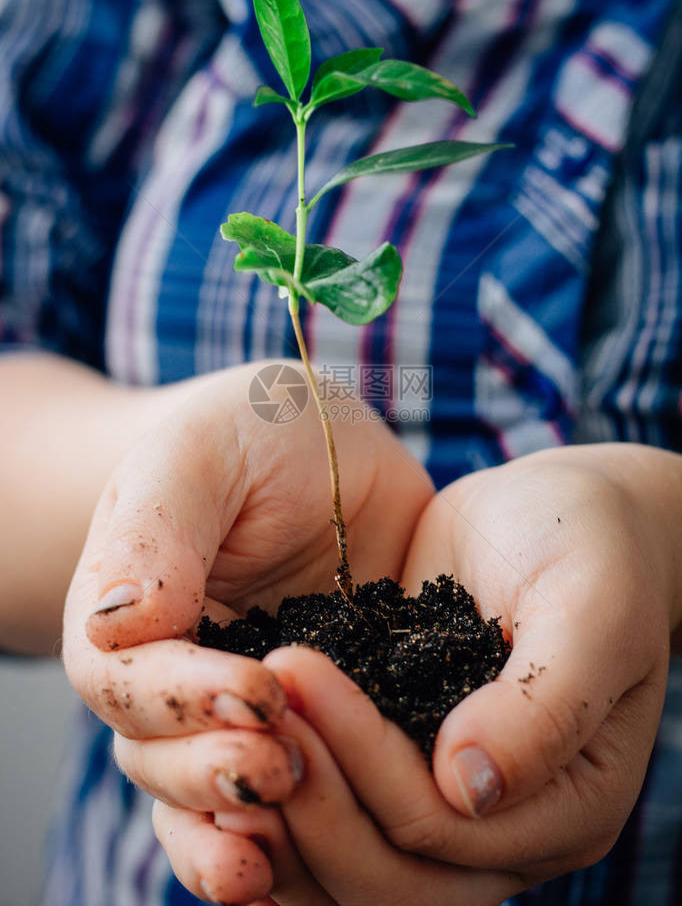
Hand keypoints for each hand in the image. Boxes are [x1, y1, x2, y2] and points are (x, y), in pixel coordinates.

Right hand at [63, 360, 432, 903]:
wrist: (312, 448)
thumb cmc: (245, 432)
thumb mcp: (202, 453)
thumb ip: (155, 529)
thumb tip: (113, 621)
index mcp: (130, 611)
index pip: (125, 679)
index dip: (179, 698)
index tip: (257, 689)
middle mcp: (171, 675)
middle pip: (158, 757)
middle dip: (211, 773)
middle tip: (280, 766)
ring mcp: (233, 709)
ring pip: (207, 801)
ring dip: (237, 833)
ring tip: (278, 857)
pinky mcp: (310, 724)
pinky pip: (282, 804)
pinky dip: (287, 846)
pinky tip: (306, 872)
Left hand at [182, 442, 680, 902]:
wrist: (563, 517)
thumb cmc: (594, 550)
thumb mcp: (592, 609)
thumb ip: (546, 705)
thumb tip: (467, 787)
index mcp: (567, 807)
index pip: (443, 828)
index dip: (365, 764)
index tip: (301, 671)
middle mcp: (502, 828)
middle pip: (384, 872)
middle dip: (309, 794)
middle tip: (255, 701)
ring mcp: (445, 803)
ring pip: (345, 863)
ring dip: (280, 807)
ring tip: (223, 727)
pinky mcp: (397, 760)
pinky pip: (332, 809)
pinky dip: (278, 793)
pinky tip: (226, 741)